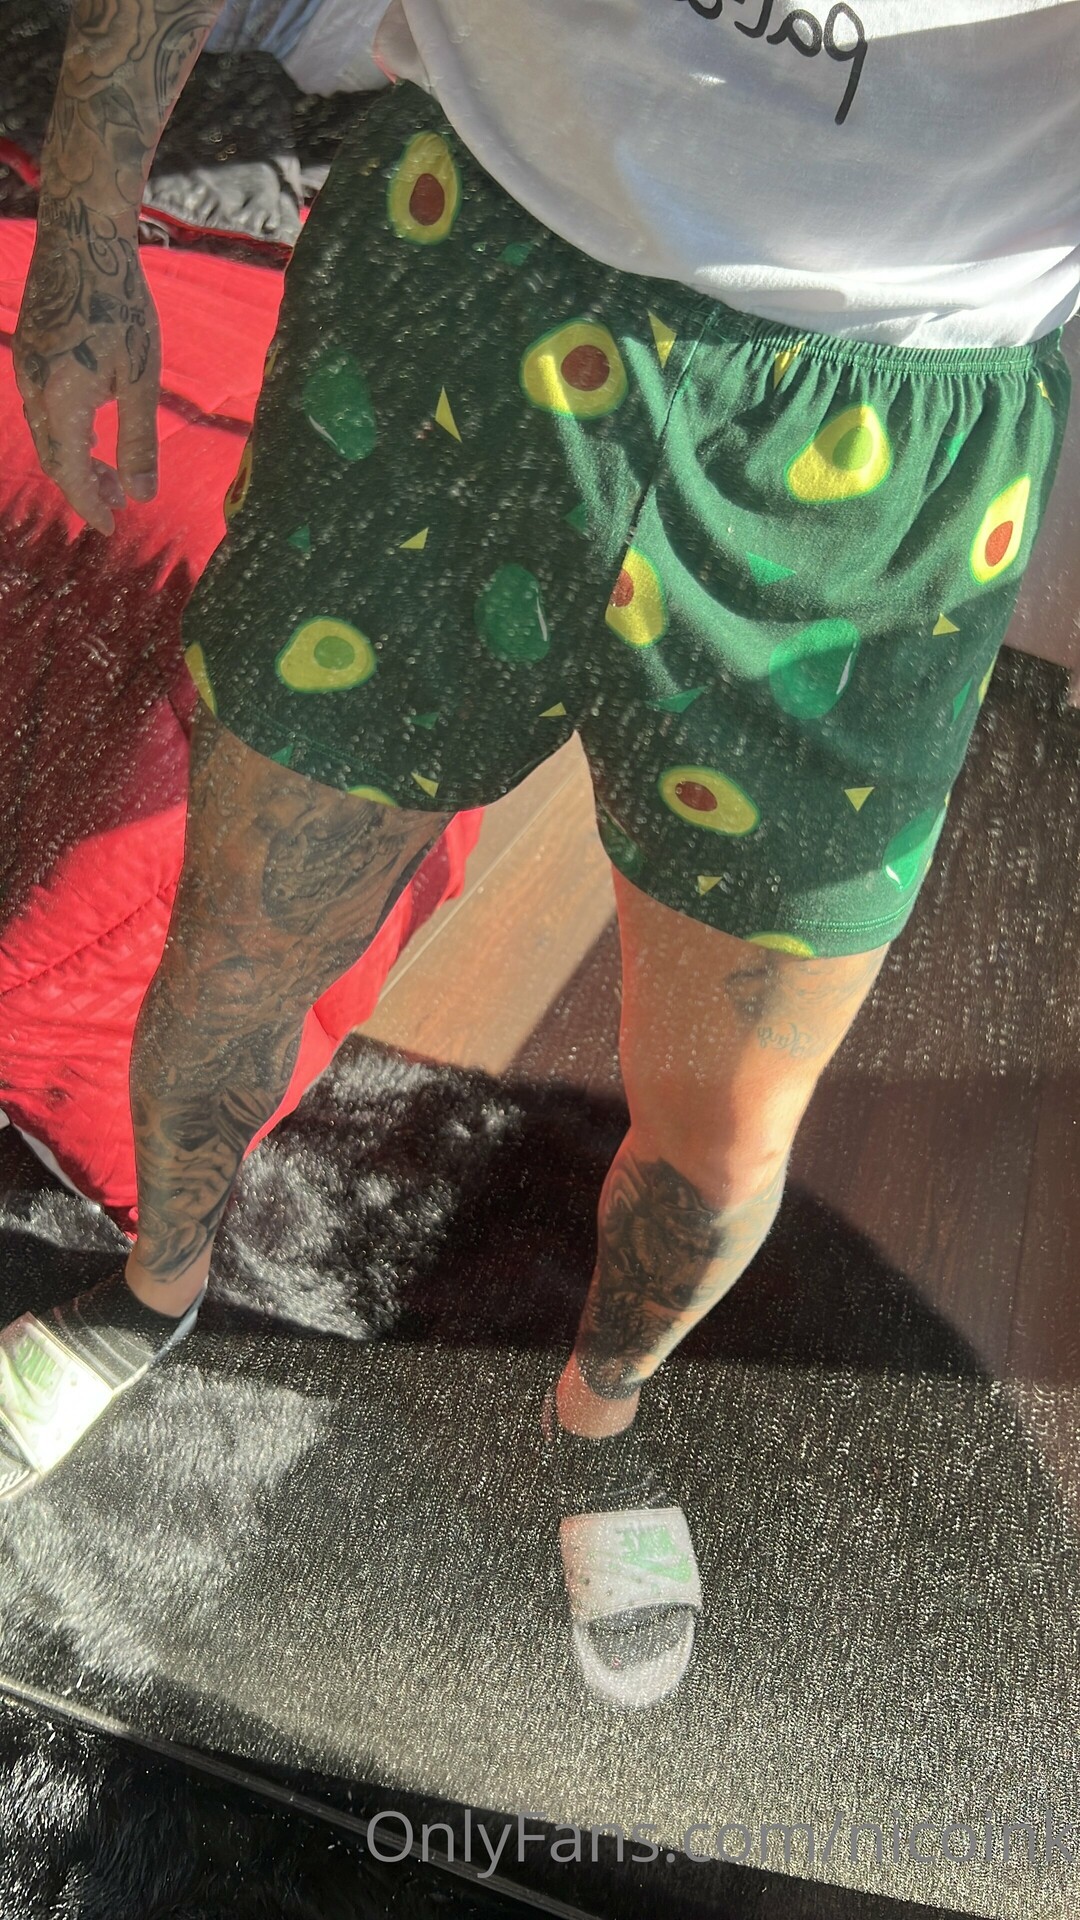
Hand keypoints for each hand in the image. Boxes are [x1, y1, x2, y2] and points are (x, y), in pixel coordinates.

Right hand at [13, 209, 161, 535]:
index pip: (69, 474)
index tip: (110, 526)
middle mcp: (33, 389)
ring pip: (46, 433)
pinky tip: (92, 431)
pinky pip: (41, 407)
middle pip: (54, 458)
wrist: (83, 237)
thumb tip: (141, 496)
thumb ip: (139, 442)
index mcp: (61, 401)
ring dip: (76, 458)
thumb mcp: (141, 380)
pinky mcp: (28, 352)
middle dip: (85, 486)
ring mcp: (25, 369)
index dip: (89, 505)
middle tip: (119, 500)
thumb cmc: (121, 305)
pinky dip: (66, 431)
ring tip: (112, 471)